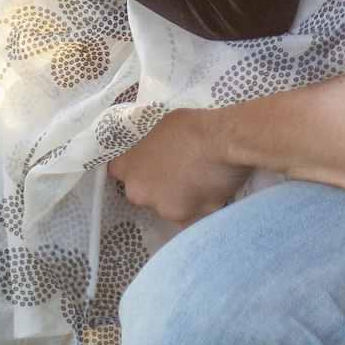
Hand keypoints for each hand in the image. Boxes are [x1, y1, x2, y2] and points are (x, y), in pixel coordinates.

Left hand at [105, 106, 253, 224]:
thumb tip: (149, 145)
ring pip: (168, 205)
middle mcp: (138, 191)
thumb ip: (146, 142)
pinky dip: (198, 208)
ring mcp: (162, 208)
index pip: (121, 170)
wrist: (223, 140)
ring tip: (199, 177)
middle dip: (158, 184)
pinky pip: (190, 217)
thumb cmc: (191, 125)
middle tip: (179, 168)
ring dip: (179, 196)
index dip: (138, 165)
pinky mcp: (186, 220)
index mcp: (126, 166)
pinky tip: (210, 191)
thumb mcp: (157, 124)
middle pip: (145, 191)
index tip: (151, 159)